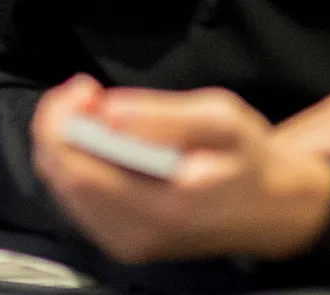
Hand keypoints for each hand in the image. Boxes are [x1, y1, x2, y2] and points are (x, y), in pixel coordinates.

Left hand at [32, 76, 329, 263]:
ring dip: (66, 142)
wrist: (272, 209)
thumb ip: (163, 116)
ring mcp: (125, 241)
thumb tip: (107, 113)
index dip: (63, 120)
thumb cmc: (248, 158)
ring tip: (96, 113)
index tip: (86, 87)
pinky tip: (101, 141)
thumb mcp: (222, 119)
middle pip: (58, 174)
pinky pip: (73, 196)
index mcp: (162, 206)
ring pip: (59, 185)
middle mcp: (136, 233)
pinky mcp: (120, 241)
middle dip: (59, 124)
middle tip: (88, 94)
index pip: (76, 169)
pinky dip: (76, 161)